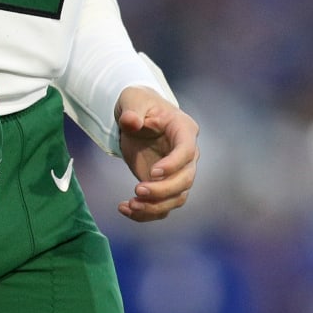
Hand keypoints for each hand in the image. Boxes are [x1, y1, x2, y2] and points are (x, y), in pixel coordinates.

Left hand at [114, 86, 197, 221]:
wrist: (136, 116)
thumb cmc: (139, 103)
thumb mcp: (133, 99)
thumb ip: (133, 110)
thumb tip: (131, 122)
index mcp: (183, 129)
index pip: (187, 151)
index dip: (173, 164)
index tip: (152, 173)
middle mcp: (187, 154)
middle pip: (186, 179)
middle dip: (163, 190)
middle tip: (137, 190)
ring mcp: (177, 172)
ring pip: (177, 197)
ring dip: (155, 206)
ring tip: (130, 205)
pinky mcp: (164, 185)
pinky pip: (162, 205)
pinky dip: (145, 213)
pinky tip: (124, 208)